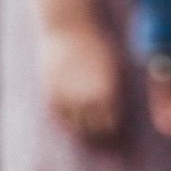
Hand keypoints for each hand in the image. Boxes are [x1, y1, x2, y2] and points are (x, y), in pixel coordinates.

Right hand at [38, 23, 123, 142]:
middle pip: (93, 128)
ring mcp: (66, 95)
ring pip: (74, 125)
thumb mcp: (115, 66)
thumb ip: (116, 89)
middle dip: (100, 136)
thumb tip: (120, 107)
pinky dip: (66, 123)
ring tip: (89, 137)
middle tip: (105, 142)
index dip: (114, 132)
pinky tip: (72, 125)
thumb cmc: (99, 43)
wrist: (70, 28)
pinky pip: (59, 115)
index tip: (118, 136)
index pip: (111, 123)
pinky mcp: (51, 90)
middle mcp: (85, 96)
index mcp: (106, 91)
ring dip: (82, 132)